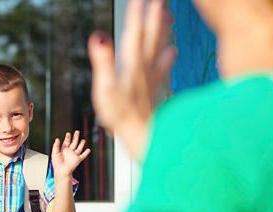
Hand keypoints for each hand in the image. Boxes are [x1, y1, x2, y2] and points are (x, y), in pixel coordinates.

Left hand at [51, 131, 90, 176]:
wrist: (61, 171)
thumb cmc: (57, 163)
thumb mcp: (54, 153)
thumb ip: (55, 146)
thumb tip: (57, 138)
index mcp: (64, 150)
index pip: (66, 142)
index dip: (67, 137)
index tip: (68, 133)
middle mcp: (70, 152)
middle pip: (74, 143)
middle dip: (75, 137)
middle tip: (77, 132)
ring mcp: (74, 155)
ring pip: (79, 148)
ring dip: (81, 144)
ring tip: (83, 140)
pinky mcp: (78, 160)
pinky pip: (83, 155)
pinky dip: (86, 153)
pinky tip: (88, 149)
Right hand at [87, 0, 175, 158]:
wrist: (143, 138)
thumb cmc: (122, 117)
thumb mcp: (105, 89)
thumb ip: (103, 61)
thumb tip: (98, 36)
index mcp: (132, 65)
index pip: (134, 32)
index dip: (136, 12)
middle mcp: (144, 68)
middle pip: (151, 35)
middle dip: (155, 13)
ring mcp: (151, 79)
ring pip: (159, 47)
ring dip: (163, 29)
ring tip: (168, 13)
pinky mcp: (155, 91)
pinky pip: (164, 68)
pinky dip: (169, 57)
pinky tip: (174, 50)